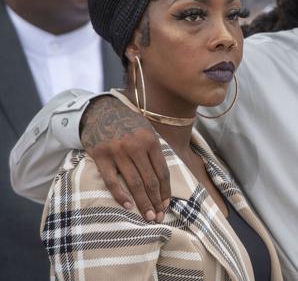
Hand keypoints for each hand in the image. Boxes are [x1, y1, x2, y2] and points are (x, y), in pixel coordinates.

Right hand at [81, 95, 170, 220]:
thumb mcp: (146, 131)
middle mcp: (136, 146)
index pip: (162, 171)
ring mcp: (118, 152)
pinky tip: (128, 206)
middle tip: (159, 217)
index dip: (165, 190)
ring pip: (134, 183)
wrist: (99, 111)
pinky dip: (120, 195)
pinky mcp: (101, 157)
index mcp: (150, 141)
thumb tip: (164, 179)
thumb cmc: (127, 123)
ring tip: (148, 217)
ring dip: (142, 202)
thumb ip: (154, 151)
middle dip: (156, 201)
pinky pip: (112, 181)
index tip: (166, 204)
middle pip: (150, 180)